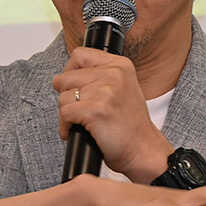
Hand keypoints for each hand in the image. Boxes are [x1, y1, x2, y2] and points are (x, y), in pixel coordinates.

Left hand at [53, 48, 171, 181]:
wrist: (143, 150)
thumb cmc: (131, 126)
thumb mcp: (123, 88)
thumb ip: (100, 76)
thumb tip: (68, 74)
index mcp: (120, 65)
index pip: (79, 55)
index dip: (71, 72)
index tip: (74, 87)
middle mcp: (114, 74)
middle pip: (66, 77)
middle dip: (66, 96)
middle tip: (78, 109)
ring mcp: (105, 92)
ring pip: (63, 97)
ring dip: (65, 114)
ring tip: (80, 122)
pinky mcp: (95, 110)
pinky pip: (64, 114)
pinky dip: (65, 127)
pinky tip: (76, 131)